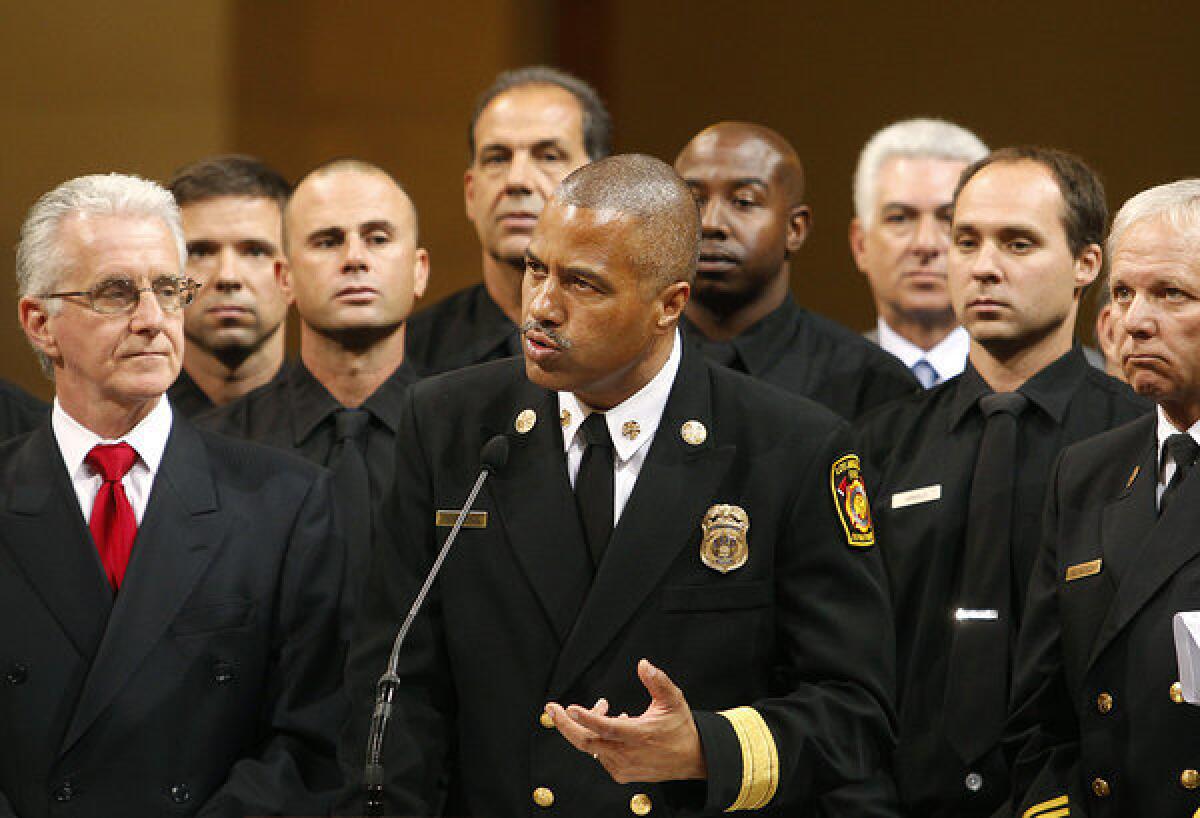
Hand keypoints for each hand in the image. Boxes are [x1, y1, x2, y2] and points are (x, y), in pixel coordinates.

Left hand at [545, 659, 706, 782]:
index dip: (586, 718)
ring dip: (589, 725)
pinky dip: (599, 738)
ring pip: (592, 746)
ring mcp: (622, 766)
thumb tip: (643, 664)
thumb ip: (657, 681)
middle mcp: (627, 753)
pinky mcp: (621, 773)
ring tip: (602, 706)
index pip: (605, 728)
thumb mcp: (673, 700)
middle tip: (552, 708)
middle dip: (565, 724)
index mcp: (638, 735)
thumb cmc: (681, 728)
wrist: (692, 758)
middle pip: (586, 742)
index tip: (569, 707)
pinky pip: (600, 755)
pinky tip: (612, 724)